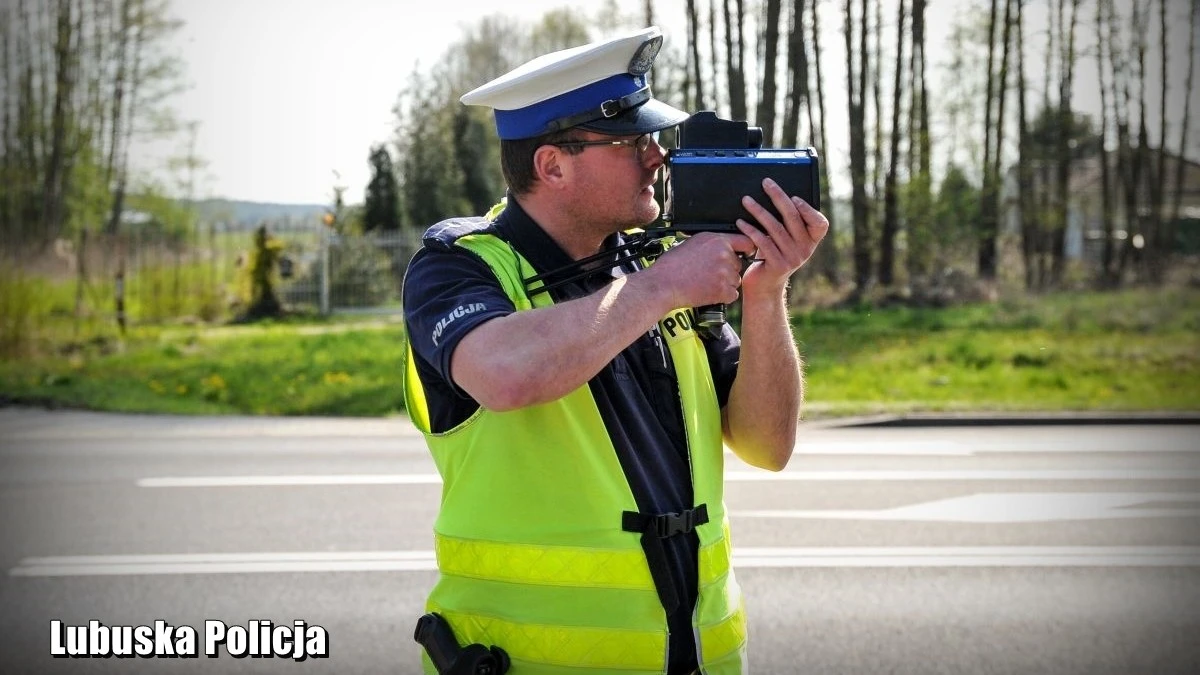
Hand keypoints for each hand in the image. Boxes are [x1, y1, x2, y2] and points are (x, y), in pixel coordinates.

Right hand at [643, 232, 756, 309]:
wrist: (662, 284)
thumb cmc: (672, 265)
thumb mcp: (692, 243)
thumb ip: (712, 243)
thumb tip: (724, 245)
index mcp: (717, 240)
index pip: (745, 242)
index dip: (746, 249)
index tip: (745, 254)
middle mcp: (724, 254)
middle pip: (738, 265)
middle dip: (728, 270)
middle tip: (709, 274)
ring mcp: (724, 272)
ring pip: (735, 280)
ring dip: (725, 284)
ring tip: (705, 283)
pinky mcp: (722, 289)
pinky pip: (733, 295)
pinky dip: (723, 297)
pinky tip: (708, 292)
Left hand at [735, 177, 829, 296]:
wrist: (764, 287)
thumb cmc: (772, 258)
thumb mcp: (785, 242)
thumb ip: (787, 225)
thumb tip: (776, 195)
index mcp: (811, 242)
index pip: (820, 224)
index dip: (808, 209)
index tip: (794, 197)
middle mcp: (805, 250)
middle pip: (793, 217)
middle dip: (778, 196)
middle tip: (766, 183)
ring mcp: (793, 258)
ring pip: (775, 227)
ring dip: (758, 210)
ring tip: (746, 200)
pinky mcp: (778, 265)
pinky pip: (762, 241)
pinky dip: (750, 229)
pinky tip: (740, 221)